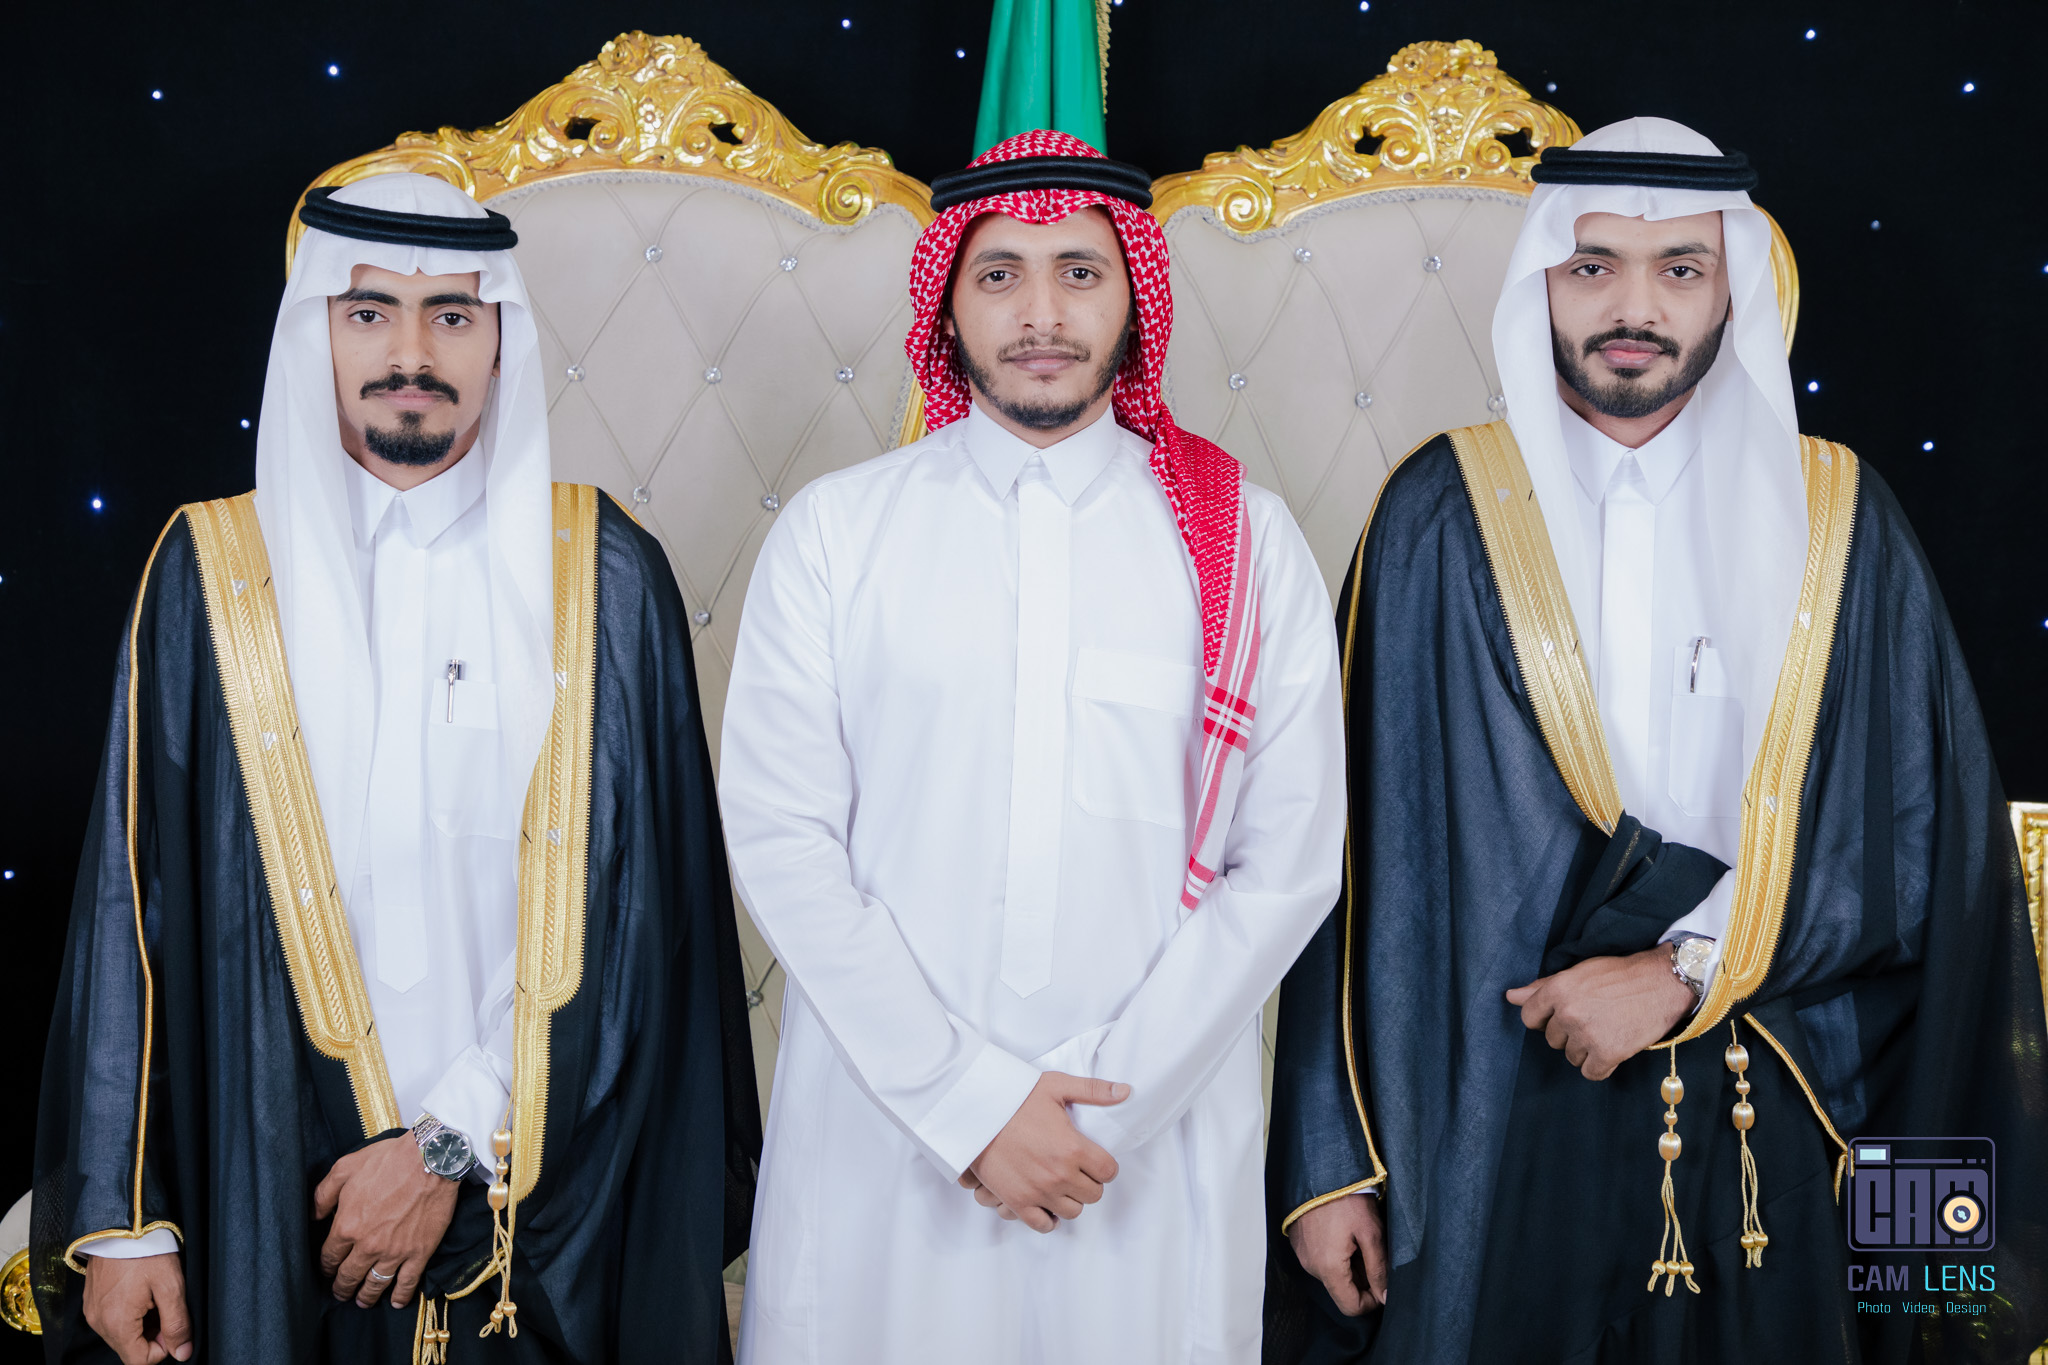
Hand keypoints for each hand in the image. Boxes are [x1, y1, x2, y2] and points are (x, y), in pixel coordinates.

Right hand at [82, 1251, 191, 1362]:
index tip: (172, 1323)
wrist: (122, 1225)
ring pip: (122, 1336)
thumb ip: (177, 1324)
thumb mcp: (171, 1287)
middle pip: (130, 1349)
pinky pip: (112, 1321)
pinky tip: (140, 1292)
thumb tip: (183, 1353)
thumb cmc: (147, 1252)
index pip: (140, 1361)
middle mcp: (99, 1323)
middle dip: (153, 1335)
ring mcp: (92, 1312)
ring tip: (152, 1295)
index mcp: (117, 1324)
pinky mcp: (91, 1302)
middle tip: (165, 1305)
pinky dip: (129, 1314)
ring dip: (142, 1324)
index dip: (163, 1348)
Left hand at [314, 1134, 459, 1308]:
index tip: (328, 1270)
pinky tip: (395, 1302)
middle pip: (349, 1276)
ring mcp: (394, 1252)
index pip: (329, 1257)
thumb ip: (323, 1194)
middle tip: (340, 1292)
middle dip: (342, 1287)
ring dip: (366, 1297)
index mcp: (347, 1226)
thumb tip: (314, 1216)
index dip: (326, 1267)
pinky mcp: (419, 1253)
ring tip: (362, 1301)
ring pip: (374, 1285)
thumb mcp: (345, 1168)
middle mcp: (368, 1246)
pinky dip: (400, 1296)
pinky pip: (407, 1283)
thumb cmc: (388, 1161)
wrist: (431, 1160)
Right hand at [956, 1071, 1127, 1232]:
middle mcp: (1059, 1174)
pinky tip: (1047, 1203)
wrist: (975, 1113)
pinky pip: (1043, 1224)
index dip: (1105, 1165)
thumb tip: (1126, 1091)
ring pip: (1073, 1211)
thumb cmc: (1014, 1098)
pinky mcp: (1017, 1201)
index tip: (1095, 1159)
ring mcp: (1038, 1191)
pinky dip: (1049, 1218)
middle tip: (1078, 1169)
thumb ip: (1094, 1090)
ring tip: (1062, 1184)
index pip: (1108, 1171)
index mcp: (1072, 1147)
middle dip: (1090, 1182)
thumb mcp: (1056, 1086)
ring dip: (1072, 1199)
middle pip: (1094, 1194)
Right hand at [1288, 1193, 1386, 1315]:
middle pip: (1341, 1290)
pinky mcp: (1298, 1243)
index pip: (1350, 1307)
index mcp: (1328, 1267)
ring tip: (1357, 1238)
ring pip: (1331, 1275)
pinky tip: (1343, 1232)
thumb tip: (1386, 1296)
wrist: (1319, 1169)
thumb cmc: (1346, 1198)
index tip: (1382, 1284)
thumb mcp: (1371, 1233)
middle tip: (1372, 1252)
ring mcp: (1302, 1254)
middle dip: (1361, 1279)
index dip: (1371, 1302)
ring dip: (1348, 1265)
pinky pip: (1319, 1260)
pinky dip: (1334, 1254)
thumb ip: (1379, 1269)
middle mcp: (1311, 1266)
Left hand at [1504, 945, 1695, 1079]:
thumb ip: (1542, 988)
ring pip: (1571, 1056)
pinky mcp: (1608, 1053)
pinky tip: (1613, 1049)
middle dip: (1569, 1033)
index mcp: (1558, 990)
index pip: (1529, 1017)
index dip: (1543, 1020)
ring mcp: (1587, 1035)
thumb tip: (1510, 997)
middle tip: (1594, 1018)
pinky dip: (1601, 1066)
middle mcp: (1568, 1013)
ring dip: (1586, 1050)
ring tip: (1607, 1029)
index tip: (1561, 1017)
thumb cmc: (1619, 976)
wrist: (1661, 984)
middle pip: (1552, 1039)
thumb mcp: (1578, 973)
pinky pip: (1590, 1072)